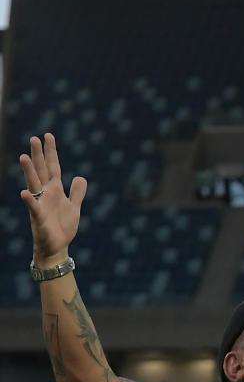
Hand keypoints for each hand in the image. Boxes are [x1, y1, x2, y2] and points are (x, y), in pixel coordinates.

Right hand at [19, 133, 87, 266]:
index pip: (53, 166)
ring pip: (34, 184)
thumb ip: (77, 192)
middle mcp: (46, 194)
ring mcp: (41, 204)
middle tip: (34, 138)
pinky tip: (24, 193)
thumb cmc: (62, 227)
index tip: (48, 135)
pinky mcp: (39, 218)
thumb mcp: (74, 207)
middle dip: (38, 155)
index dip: (51, 152)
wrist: (57, 247)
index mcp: (55, 190)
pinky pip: (33, 207)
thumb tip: (80, 177)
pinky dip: (29, 201)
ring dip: (29, 171)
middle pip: (41, 170)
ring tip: (24, 156)